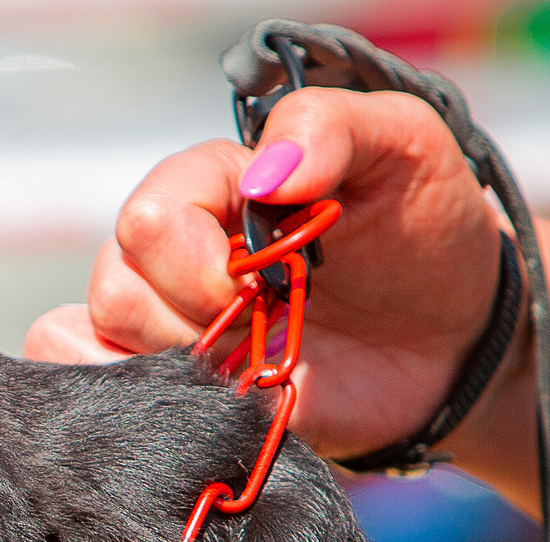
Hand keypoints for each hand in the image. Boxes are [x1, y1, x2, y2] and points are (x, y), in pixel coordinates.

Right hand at [23, 87, 510, 460]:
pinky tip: (193, 405)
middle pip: (115, 284)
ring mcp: (173, 330)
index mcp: (215, 188)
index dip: (200, 263)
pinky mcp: (181, 399)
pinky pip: (92, 396)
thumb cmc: (426, 231)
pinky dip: (121, 406)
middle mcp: (178, 256)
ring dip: (172, 366)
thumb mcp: (404, 145)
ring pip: (92, 340)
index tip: (268, 285)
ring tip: (246, 369)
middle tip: (266, 327)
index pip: (149, 217)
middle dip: (193, 318)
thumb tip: (263, 174)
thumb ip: (332, 127)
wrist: (456, 339)